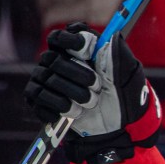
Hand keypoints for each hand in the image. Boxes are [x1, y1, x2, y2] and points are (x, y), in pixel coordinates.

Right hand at [24, 22, 161, 163]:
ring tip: (91, 103)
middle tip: (97, 87)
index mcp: (78, 51)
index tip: (87, 51)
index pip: (61, 37)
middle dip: (81, 76)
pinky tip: (75, 111)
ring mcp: (46, 79)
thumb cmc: (121, 98)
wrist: (114, 128)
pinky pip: (38, 96)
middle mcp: (58, 61)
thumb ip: (117, 53)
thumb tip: (111, 35)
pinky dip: (60, 106)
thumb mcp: (126, 76)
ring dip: (74, 94)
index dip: (72, 42)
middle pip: (54, 58)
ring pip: (47, 78)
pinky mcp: (38, 98)